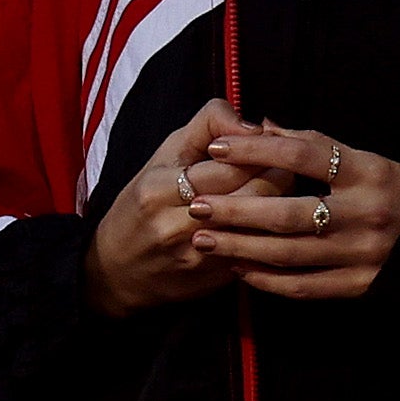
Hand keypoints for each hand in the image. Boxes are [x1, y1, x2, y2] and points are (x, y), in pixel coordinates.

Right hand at [85, 99, 297, 316]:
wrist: (116, 271)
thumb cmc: (146, 202)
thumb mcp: (165, 154)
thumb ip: (209, 124)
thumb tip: (256, 123)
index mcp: (160, 188)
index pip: (234, 163)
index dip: (263, 150)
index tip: (270, 142)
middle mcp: (178, 224)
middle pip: (257, 191)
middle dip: (280, 173)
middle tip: (283, 165)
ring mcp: (200, 255)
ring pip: (265, 221)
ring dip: (282, 202)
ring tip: (280, 190)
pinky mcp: (217, 277)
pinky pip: (262, 248)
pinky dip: (273, 231)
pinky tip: (270, 221)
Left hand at [192, 121, 399, 299]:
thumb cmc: (387, 190)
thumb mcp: (363, 158)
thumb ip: (313, 145)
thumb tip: (261, 126)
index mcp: (370, 172)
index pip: (305, 155)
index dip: (257, 149)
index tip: (216, 147)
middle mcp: (369, 213)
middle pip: (288, 212)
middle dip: (235, 209)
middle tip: (196, 204)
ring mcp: (364, 253)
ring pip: (287, 253)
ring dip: (239, 246)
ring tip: (204, 238)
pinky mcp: (358, 284)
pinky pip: (301, 286)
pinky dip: (265, 278)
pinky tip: (238, 267)